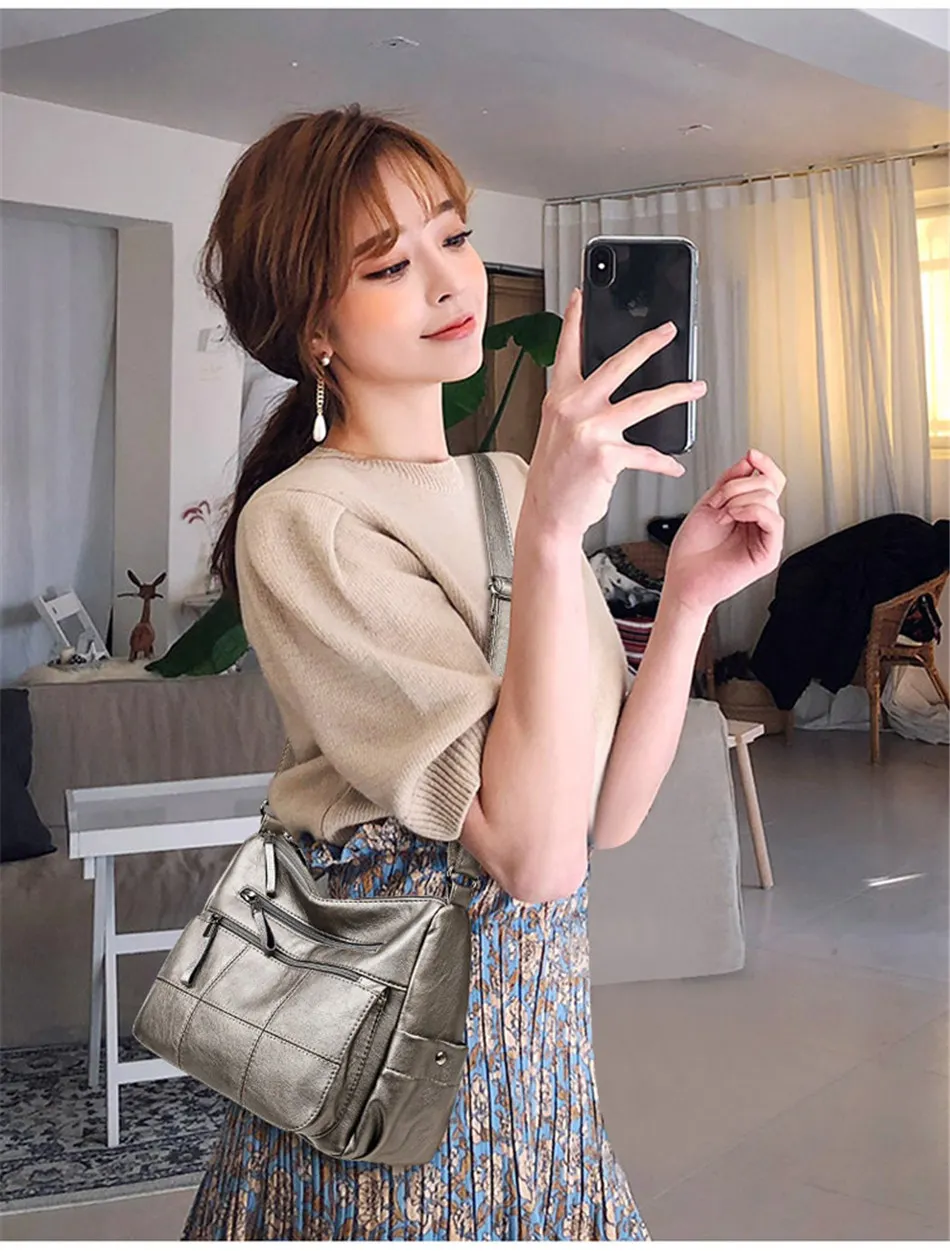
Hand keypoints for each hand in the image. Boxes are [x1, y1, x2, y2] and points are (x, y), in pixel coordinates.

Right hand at [524, 288, 706, 541]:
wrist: (548, 514)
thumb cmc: (556, 477)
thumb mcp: (558, 432)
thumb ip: (578, 406)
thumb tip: (608, 391)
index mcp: (559, 398)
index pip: (568, 350)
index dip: (574, 320)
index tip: (582, 296)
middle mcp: (573, 408)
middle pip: (618, 364)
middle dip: (648, 343)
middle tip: (668, 331)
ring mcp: (590, 430)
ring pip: (645, 402)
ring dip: (676, 393)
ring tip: (696, 389)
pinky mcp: (607, 455)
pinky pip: (647, 454)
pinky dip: (663, 462)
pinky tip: (673, 464)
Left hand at [663, 449, 785, 614]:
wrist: (682, 579)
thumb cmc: (691, 551)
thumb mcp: (708, 504)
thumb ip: (729, 482)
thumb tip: (750, 461)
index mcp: (748, 512)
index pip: (769, 482)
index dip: (764, 464)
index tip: (751, 455)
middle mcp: (759, 524)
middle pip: (769, 486)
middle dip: (739, 485)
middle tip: (718, 501)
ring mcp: (765, 539)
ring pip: (770, 500)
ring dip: (740, 499)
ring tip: (721, 514)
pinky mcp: (768, 554)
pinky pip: (774, 521)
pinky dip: (752, 511)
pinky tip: (732, 516)